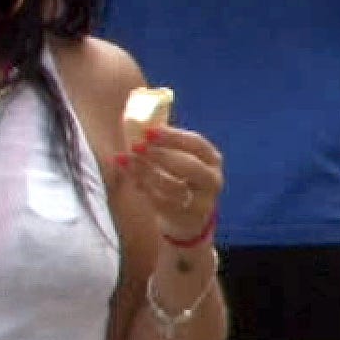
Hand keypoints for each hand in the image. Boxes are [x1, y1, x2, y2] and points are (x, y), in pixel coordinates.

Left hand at [116, 125, 223, 242]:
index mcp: (212, 159)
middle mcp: (212, 180)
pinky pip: (163, 203)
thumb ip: (164, 143)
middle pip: (190, 166)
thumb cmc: (179, 178)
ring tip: (128, 161)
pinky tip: (132, 180)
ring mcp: (203, 201)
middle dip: (161, 155)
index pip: (196, 143)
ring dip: (147, 172)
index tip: (148, 131)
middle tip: (136, 146)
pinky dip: (145, 189)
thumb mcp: (179, 159)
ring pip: (174, 187)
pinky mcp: (187, 217)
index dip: (173, 136)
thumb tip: (138, 122)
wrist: (186, 217)